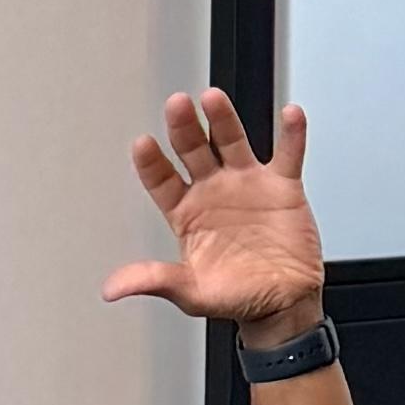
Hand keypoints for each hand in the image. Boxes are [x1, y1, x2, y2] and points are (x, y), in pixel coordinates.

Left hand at [106, 90, 325, 332]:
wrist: (283, 304)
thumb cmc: (235, 296)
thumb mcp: (189, 292)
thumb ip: (154, 280)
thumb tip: (113, 288)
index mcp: (186, 212)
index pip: (161, 179)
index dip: (151, 162)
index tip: (143, 144)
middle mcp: (213, 190)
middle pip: (193, 149)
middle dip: (184, 127)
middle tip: (177, 105)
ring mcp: (247, 184)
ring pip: (232, 141)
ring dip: (223, 119)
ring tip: (214, 100)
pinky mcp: (282, 187)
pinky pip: (287, 154)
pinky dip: (291, 134)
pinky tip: (289, 115)